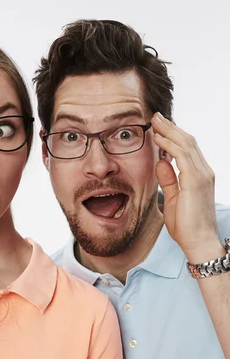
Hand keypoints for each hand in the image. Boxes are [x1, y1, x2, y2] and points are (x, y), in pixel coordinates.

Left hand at [151, 112, 221, 261]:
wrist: (198, 242)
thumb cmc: (186, 226)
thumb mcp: (174, 198)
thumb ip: (168, 179)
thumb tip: (161, 162)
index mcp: (199, 175)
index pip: (187, 148)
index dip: (174, 135)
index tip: (159, 127)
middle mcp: (204, 172)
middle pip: (188, 141)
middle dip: (171, 127)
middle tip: (156, 116)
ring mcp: (202, 175)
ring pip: (186, 144)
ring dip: (169, 130)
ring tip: (155, 121)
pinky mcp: (196, 181)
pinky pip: (182, 156)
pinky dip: (170, 144)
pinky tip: (158, 138)